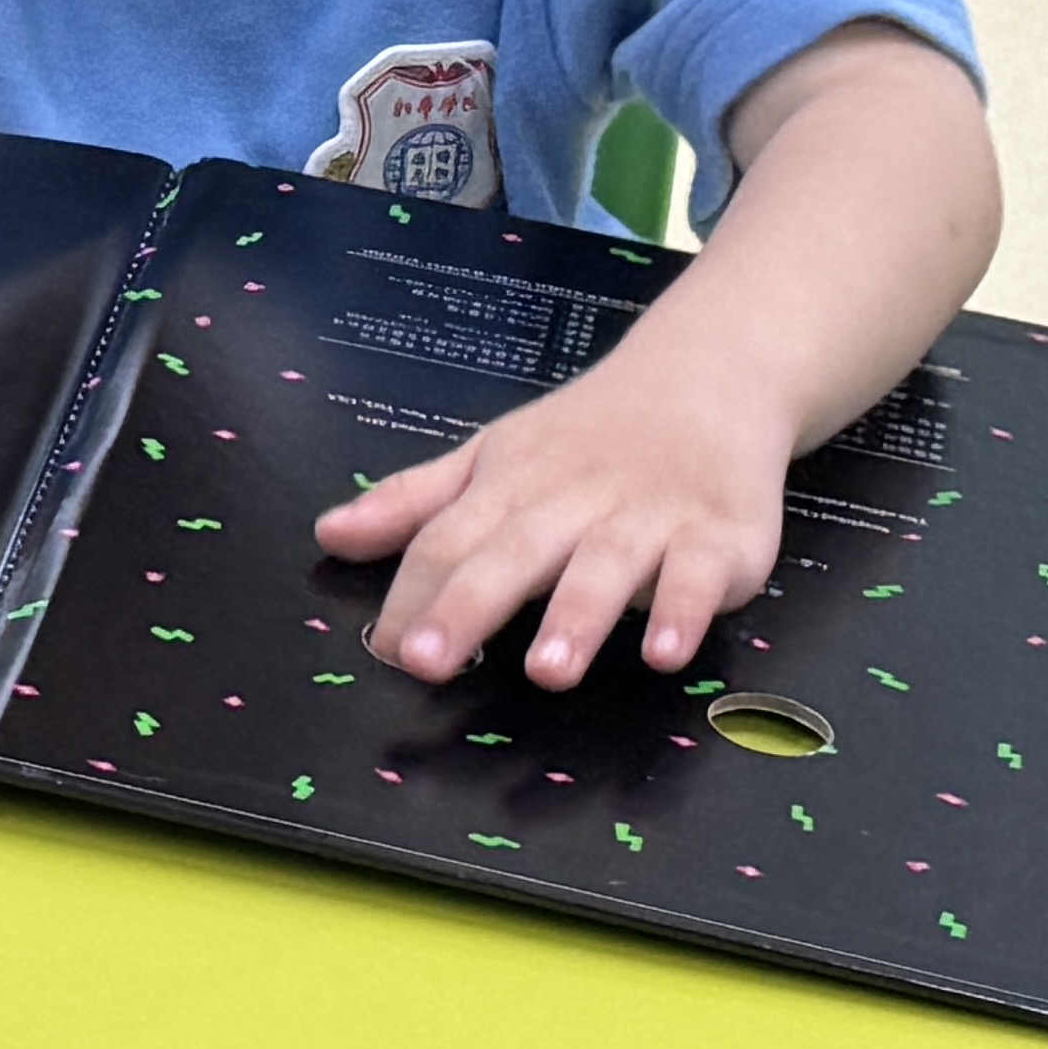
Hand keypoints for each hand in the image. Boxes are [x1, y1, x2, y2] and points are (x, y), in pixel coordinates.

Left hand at [315, 321, 798, 688]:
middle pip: (513, 551)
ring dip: (575, 617)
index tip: (386, 649)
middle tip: (428, 664)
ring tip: (545, 673)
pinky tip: (664, 654)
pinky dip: (684, 611)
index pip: (447, 539)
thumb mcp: (491, 457)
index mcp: (510, 486)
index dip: (413, 593)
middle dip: (468, 607)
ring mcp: (648, 517)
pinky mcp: (717, 535)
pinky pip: (698, 575)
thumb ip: (413, 503)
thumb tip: (329, 534)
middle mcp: (573, 501)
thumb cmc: (586, 434)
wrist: (708, 375)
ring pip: (606, 564)